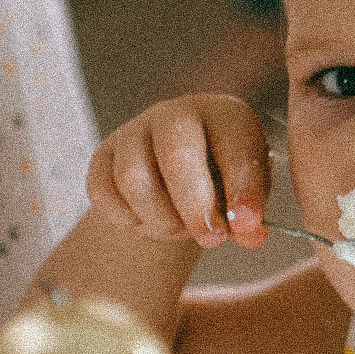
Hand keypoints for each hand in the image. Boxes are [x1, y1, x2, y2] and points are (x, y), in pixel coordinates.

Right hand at [86, 94, 269, 248]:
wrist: (178, 179)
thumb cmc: (221, 182)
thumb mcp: (247, 195)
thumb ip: (251, 215)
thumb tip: (250, 233)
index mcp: (225, 116)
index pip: (235, 147)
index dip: (243, 190)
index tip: (247, 226)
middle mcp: (177, 114)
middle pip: (177, 156)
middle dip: (195, 208)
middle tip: (211, 239)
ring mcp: (135, 131)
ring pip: (134, 178)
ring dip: (160, 219)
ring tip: (179, 230)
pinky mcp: (103, 155)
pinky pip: (103, 192)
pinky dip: (127, 219)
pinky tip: (147, 221)